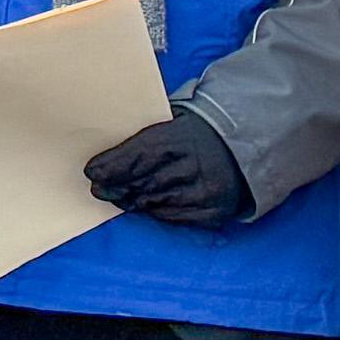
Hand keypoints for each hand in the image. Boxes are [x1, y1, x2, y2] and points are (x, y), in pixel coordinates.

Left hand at [80, 104, 253, 231]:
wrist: (247, 149)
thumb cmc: (202, 133)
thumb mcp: (177, 122)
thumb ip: (149, 137)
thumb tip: (109, 154)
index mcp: (184, 137)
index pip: (140, 153)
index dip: (113, 164)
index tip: (92, 171)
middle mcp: (195, 165)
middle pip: (144, 180)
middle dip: (117, 186)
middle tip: (99, 190)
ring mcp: (206, 191)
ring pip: (156, 201)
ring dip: (134, 201)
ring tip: (120, 198)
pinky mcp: (213, 211)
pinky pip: (175, 216)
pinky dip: (158, 212)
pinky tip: (147, 206)